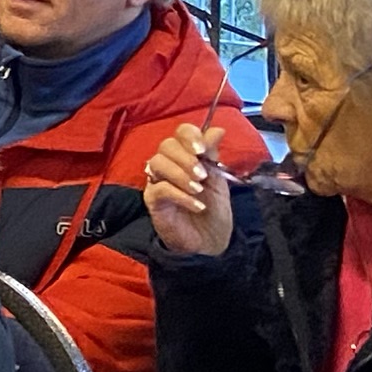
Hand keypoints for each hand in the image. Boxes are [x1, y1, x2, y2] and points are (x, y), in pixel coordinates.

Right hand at [140, 121, 233, 256]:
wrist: (211, 242)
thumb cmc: (214, 210)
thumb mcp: (219, 180)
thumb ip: (213, 155)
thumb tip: (218, 129)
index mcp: (187, 156)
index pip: (180, 133)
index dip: (189, 136)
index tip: (202, 149)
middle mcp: (169, 165)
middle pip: (166, 145)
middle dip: (185, 157)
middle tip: (202, 175)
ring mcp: (158, 181)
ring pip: (157, 163)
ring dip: (181, 174)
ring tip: (198, 190)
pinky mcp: (152, 201)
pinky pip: (159, 189)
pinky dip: (180, 195)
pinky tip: (196, 204)